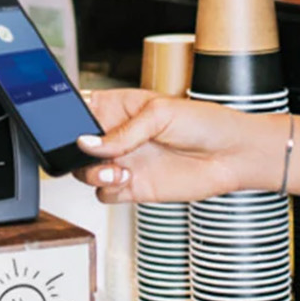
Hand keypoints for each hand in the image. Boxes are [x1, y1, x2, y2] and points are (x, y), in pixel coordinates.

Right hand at [71, 89, 277, 203]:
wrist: (233, 155)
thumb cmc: (205, 123)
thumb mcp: (161, 114)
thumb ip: (122, 131)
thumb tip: (88, 143)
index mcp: (120, 107)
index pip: (80, 109)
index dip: (67, 117)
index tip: (65, 124)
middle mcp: (118, 136)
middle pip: (75, 145)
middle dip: (74, 150)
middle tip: (89, 150)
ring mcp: (125, 162)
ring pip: (85, 171)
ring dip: (91, 172)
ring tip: (116, 168)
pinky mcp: (134, 187)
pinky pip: (104, 193)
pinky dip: (107, 189)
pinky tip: (127, 179)